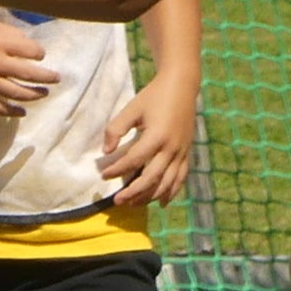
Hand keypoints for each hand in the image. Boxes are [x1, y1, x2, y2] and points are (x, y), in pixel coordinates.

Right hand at [0, 16, 59, 116]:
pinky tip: (22, 112)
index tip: (39, 54)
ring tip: (44, 93)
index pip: (31, 51)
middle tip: (56, 78)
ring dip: (34, 95)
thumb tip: (29, 47)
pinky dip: (11, 111)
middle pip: (29, 74)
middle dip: (47, 77)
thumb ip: (10, 35)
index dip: (39, 53)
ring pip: (16, 93)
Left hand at [99, 71, 197, 205]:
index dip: (117, 170)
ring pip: (166, 182)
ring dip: (149, 196)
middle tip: (117, 201)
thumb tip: (106, 151)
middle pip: (151, 178)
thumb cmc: (153, 96)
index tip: (103, 175)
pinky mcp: (187, 153)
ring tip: (133, 204)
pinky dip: (171, 192)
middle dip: (133, 192)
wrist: (181, 86)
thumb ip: (116, 129)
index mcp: (157, 135)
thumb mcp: (132, 109)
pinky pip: (180, 178)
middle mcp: (171, 148)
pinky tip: (161, 203)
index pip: (133, 160)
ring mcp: (181, 152)